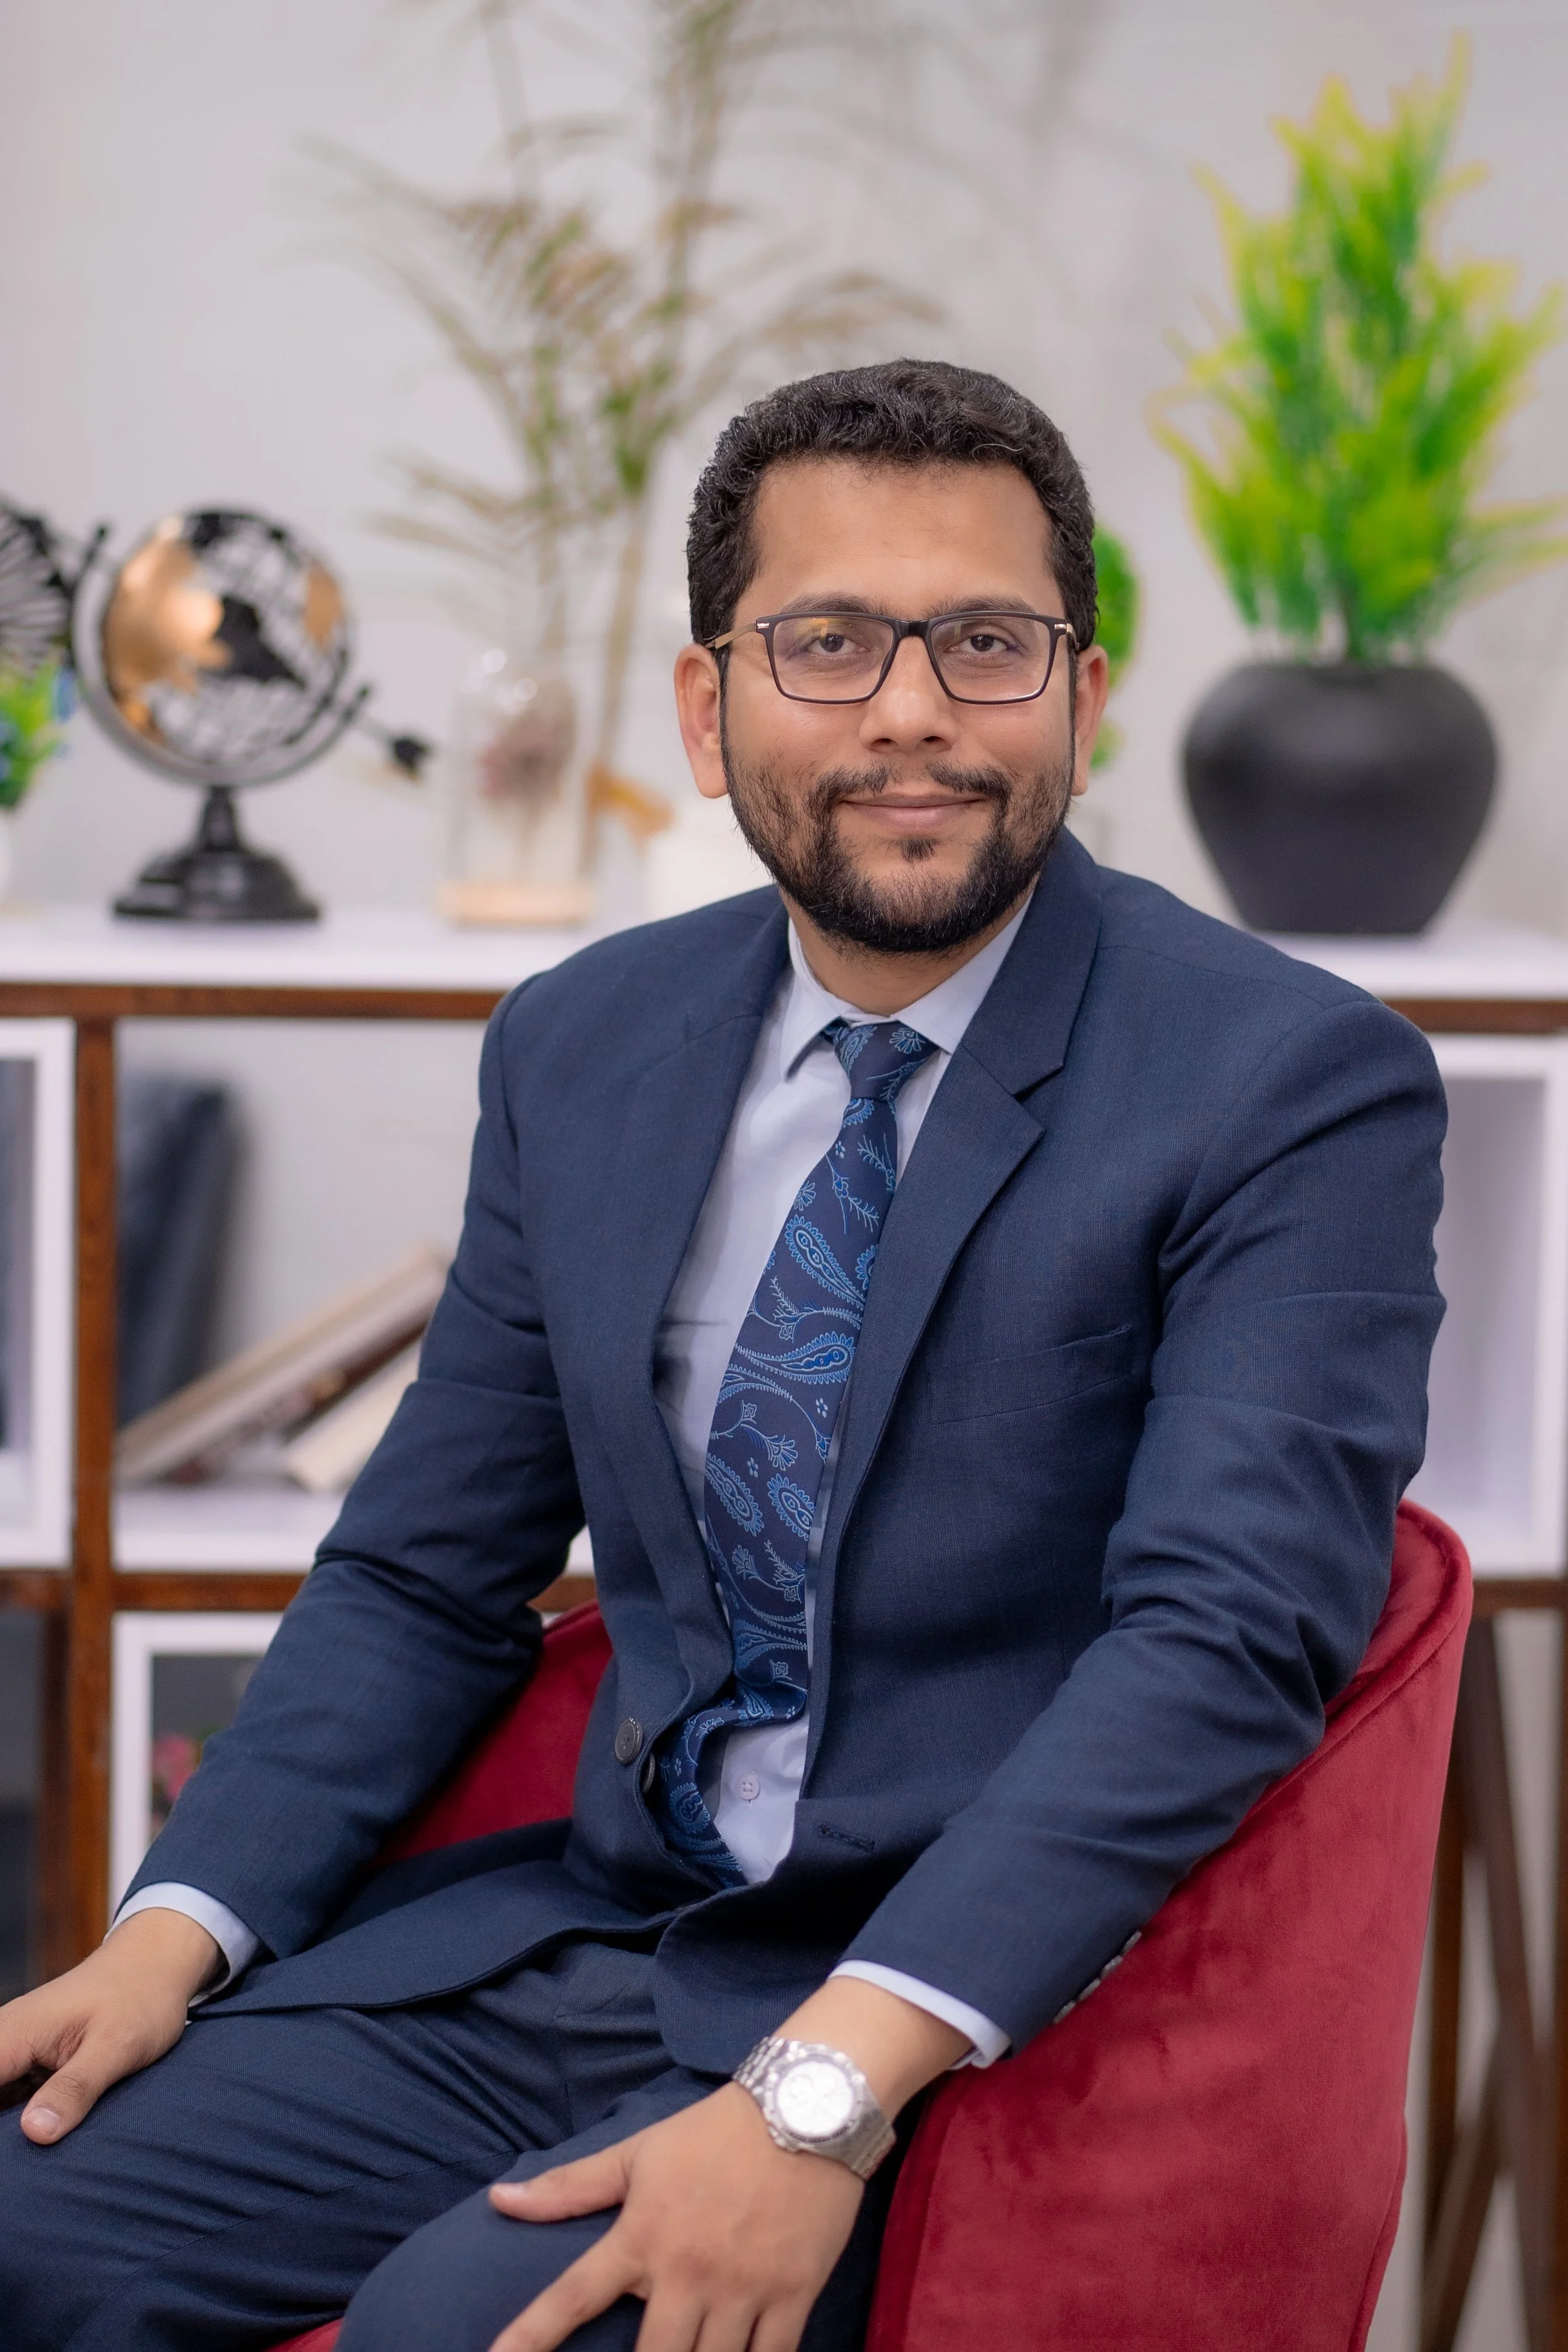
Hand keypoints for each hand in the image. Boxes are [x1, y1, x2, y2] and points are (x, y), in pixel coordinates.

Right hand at [0, 1907, 220, 2143]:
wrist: (155, 1965)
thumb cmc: (141, 1999)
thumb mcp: (117, 2045)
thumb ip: (76, 2087)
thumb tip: (34, 2132)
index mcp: (14, 2034)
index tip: (11, 2156)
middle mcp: (5, 2039)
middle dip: (4, 2140)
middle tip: (26, 2166)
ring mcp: (14, 2050)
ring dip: (9, 2128)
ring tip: (31, 2163)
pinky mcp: (27, 2061)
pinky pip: (8, 2096)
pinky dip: (17, 2121)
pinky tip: (42, 2140)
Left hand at [487, 2083, 862, 2351]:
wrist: (807, 2105)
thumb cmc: (714, 2132)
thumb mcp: (638, 2152)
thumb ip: (571, 2186)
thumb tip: (499, 2200)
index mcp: (642, 2234)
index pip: (573, 2296)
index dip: (532, 2335)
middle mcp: (687, 2269)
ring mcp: (743, 2286)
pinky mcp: (794, 2294)